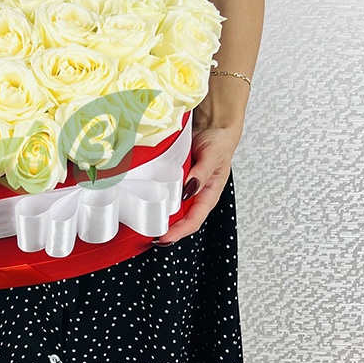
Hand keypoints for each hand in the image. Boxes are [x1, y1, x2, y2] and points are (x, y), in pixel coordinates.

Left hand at [153, 124, 242, 244]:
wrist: (213, 124)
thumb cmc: (219, 141)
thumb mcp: (213, 157)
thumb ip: (201, 173)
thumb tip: (189, 190)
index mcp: (209, 194)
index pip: (194, 220)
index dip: (179, 232)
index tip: (163, 238)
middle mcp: (196, 194)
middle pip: (181, 219)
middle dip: (166, 230)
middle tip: (148, 235)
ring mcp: (185, 187)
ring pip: (172, 208)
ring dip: (160, 216)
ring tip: (144, 223)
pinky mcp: (176, 177)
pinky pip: (165, 191)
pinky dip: (156, 197)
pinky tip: (146, 199)